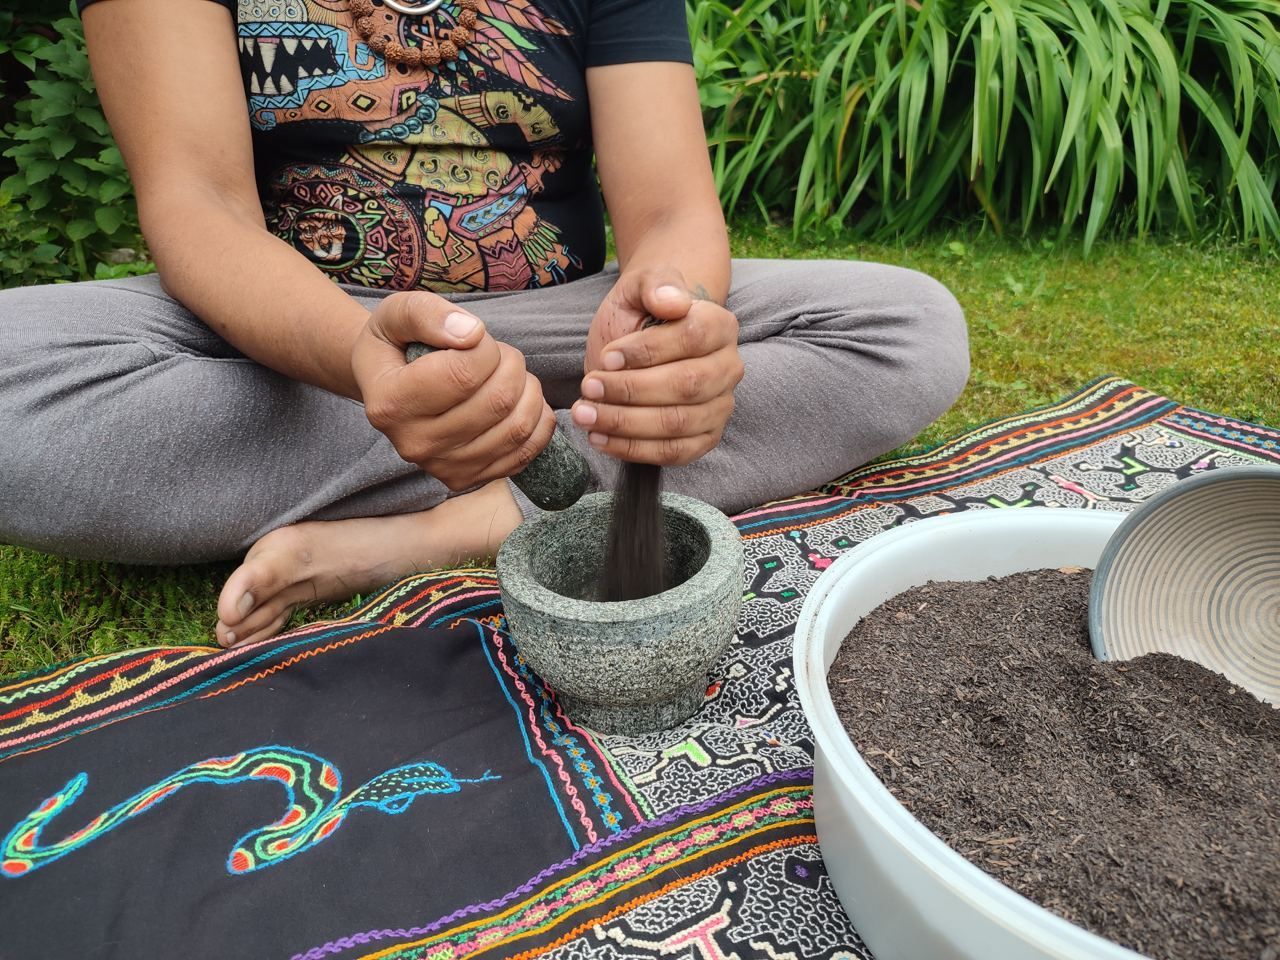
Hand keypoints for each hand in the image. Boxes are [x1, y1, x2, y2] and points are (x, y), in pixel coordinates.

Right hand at [350, 291, 554, 489]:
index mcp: (391, 403)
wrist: (385, 386)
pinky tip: (523, 401)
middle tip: (499, 354)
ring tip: (510, 375)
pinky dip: (538, 421)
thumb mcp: (398, 312)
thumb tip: (472, 334)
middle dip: (511, 366)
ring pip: (517, 428)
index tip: (476, 338)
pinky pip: (525, 453)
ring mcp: (443, 467)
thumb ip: (428, 314)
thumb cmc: (396, 343)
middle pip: (496, 401)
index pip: (464, 373)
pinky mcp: (468, 479)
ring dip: (529, 391)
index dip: (486, 347)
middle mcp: (414, 443)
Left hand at [574, 268, 742, 465]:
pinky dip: (633, 450)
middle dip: (631, 390)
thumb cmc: (640, 313)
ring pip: (677, 423)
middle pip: (686, 386)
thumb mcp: (638, 288)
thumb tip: (673, 301)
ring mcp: (719, 407)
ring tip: (585, 414)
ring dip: (625, 423)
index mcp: (720, 326)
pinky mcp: (703, 439)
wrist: (639, 337)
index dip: (647, 351)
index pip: (692, 338)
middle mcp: (728, 368)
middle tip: (589, 387)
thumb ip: (655, 284)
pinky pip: (673, 452)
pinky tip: (599, 437)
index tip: (606, 357)